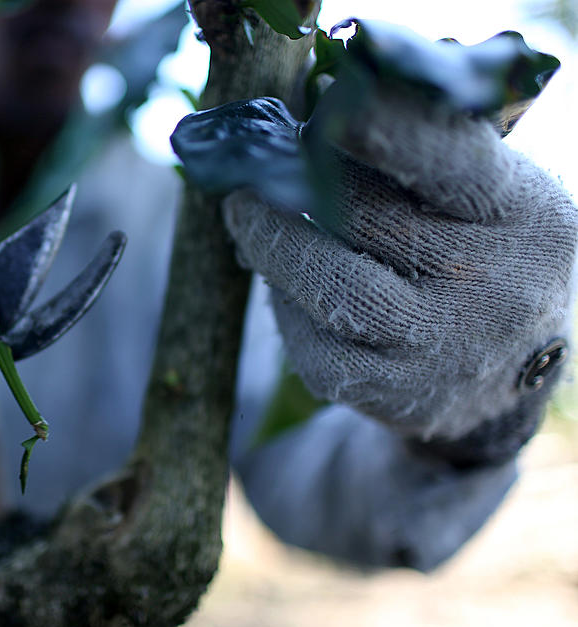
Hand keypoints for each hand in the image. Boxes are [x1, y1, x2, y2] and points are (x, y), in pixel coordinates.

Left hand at [224, 87, 576, 450]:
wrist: (507, 369)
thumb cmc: (482, 252)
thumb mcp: (486, 195)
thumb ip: (424, 151)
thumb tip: (317, 96)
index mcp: (520, 212)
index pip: (446, 159)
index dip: (379, 129)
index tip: (323, 109)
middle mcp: (489, 283)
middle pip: (365, 217)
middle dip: (297, 182)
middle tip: (256, 162)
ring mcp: (439, 346)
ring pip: (330, 286)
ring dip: (270, 241)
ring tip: (242, 211)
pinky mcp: (391, 393)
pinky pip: (316, 345)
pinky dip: (286, 304)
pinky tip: (279, 279)